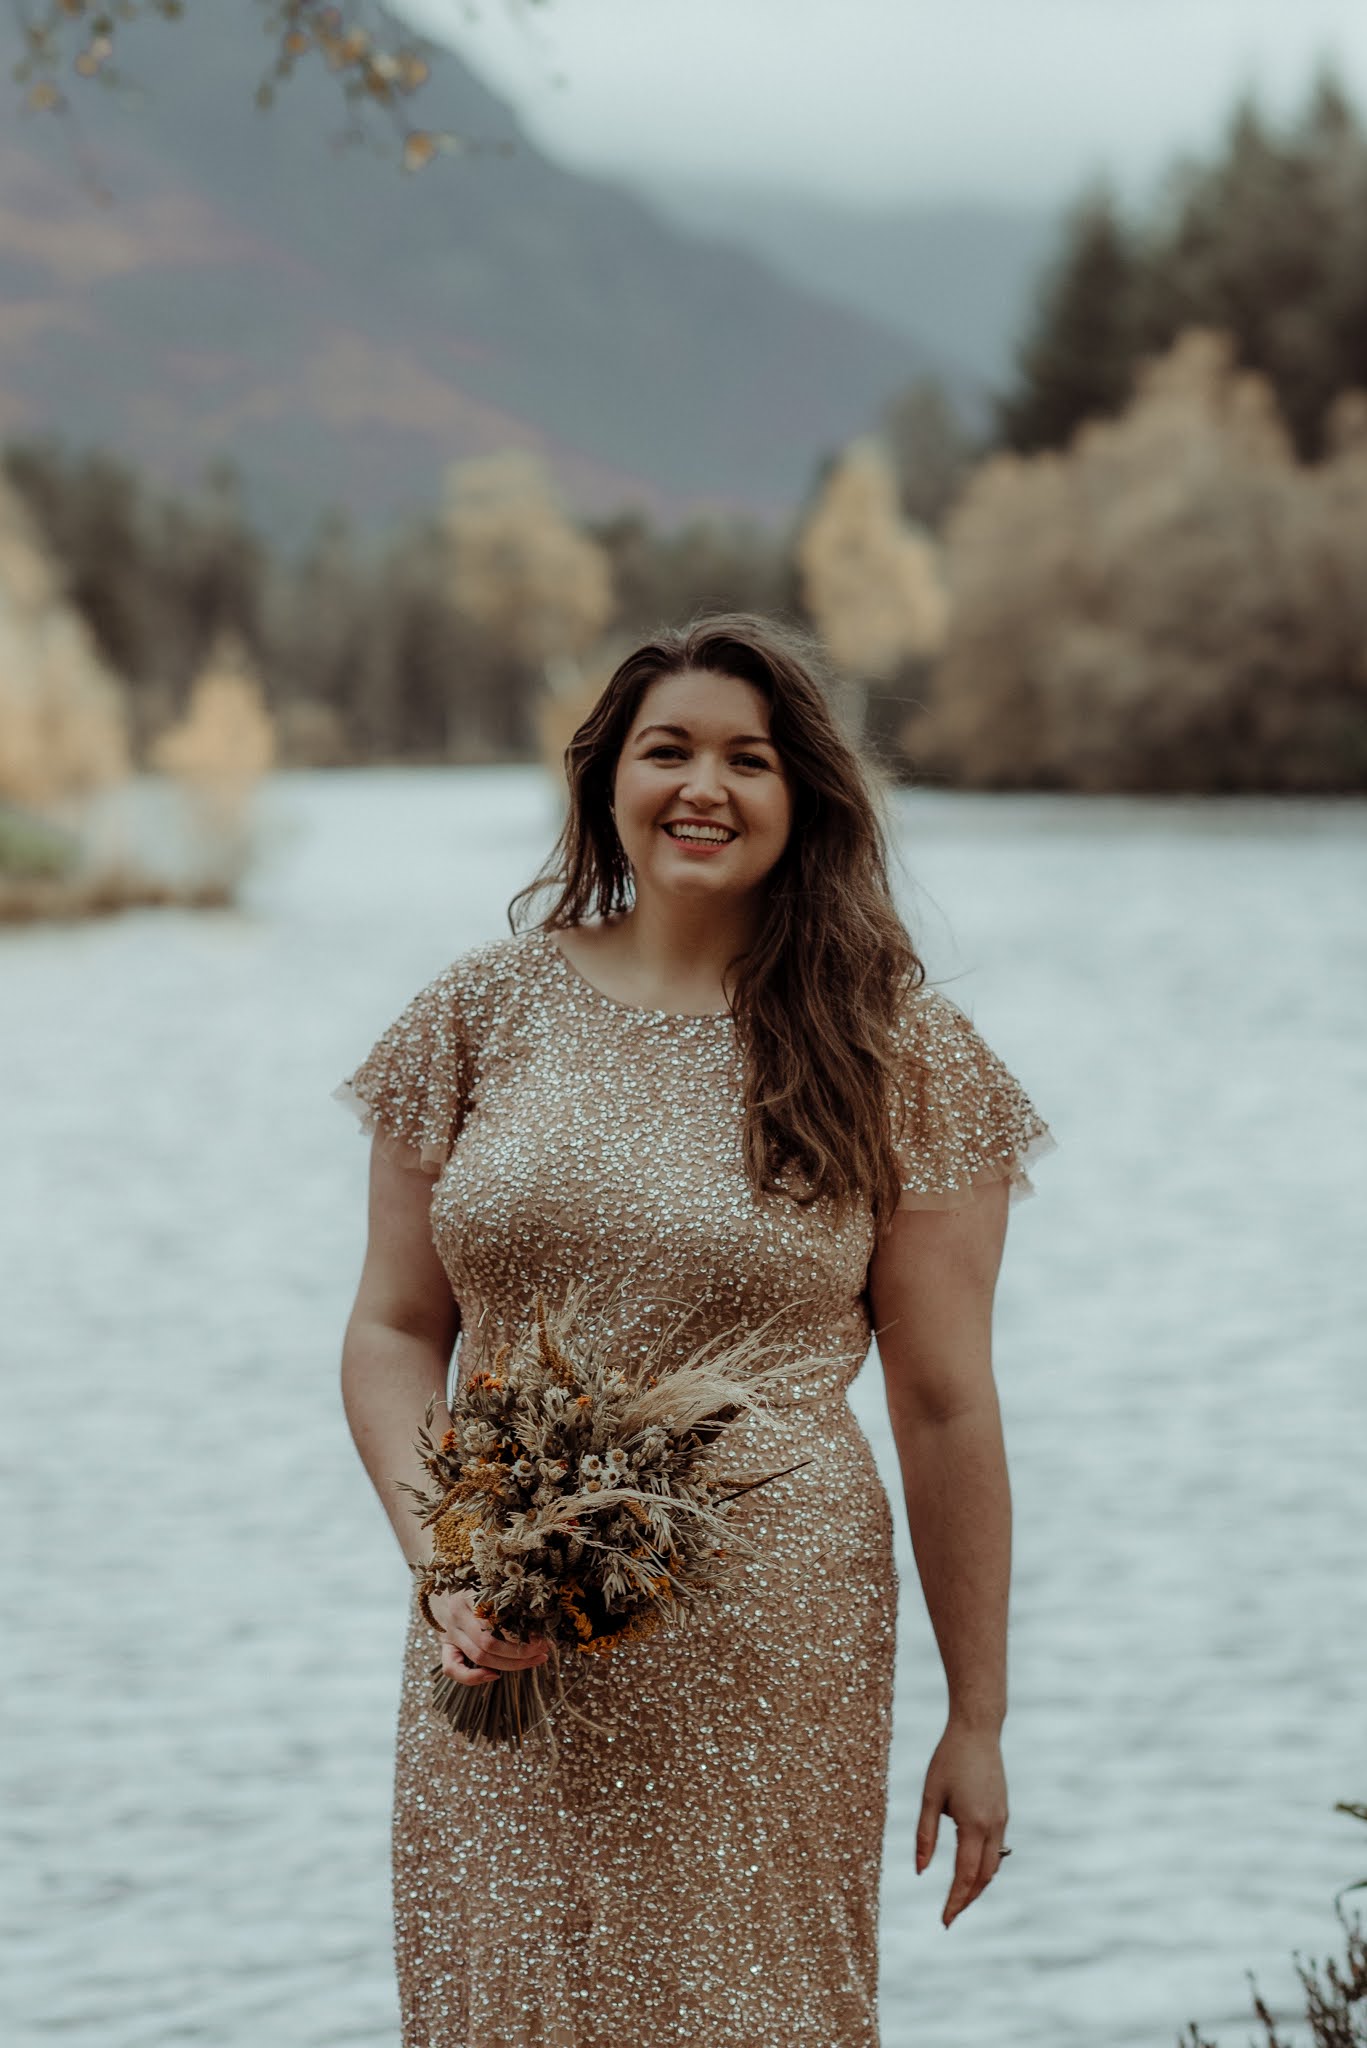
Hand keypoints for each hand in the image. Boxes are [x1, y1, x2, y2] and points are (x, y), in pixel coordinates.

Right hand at [426, 1587, 549, 1688]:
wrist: (438, 1576)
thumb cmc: (470, 1576)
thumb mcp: (486, 1576)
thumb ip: (503, 1589)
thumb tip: (536, 1606)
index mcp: (468, 1595)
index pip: (495, 1622)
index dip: (520, 1635)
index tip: (542, 1636)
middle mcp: (456, 1615)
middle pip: (489, 1644)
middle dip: (520, 1652)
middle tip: (543, 1649)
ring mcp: (449, 1631)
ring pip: (479, 1657)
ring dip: (510, 1664)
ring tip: (534, 1659)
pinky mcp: (444, 1644)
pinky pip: (451, 1669)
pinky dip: (473, 1678)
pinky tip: (494, 1676)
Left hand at [915, 1719, 1008, 1927]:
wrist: (978, 1731)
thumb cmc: (949, 1760)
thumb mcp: (930, 1796)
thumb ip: (925, 1835)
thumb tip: (920, 1871)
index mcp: (974, 1825)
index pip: (965, 1875)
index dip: (955, 1901)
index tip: (944, 1921)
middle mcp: (993, 1826)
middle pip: (984, 1877)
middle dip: (967, 1899)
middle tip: (949, 1917)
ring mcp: (1002, 1819)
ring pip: (994, 1865)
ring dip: (978, 1885)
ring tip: (958, 1899)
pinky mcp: (1003, 1812)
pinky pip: (997, 1849)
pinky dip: (985, 1866)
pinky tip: (971, 1869)